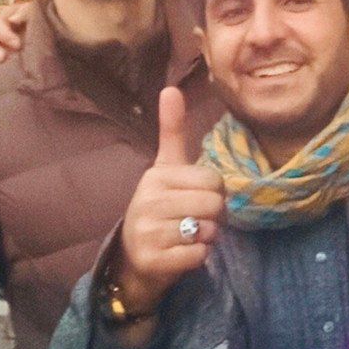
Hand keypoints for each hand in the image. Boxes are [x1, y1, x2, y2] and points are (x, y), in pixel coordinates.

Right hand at [116, 87, 224, 314]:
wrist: (133, 259)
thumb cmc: (158, 208)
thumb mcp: (164, 168)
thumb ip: (172, 130)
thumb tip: (171, 88)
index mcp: (156, 176)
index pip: (214, 181)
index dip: (213, 193)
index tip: (193, 198)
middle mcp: (148, 201)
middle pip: (215, 205)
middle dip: (212, 216)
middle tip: (191, 220)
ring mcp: (148, 233)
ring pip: (209, 231)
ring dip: (205, 237)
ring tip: (184, 236)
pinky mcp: (155, 261)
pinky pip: (200, 255)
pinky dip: (197, 258)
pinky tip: (179, 254)